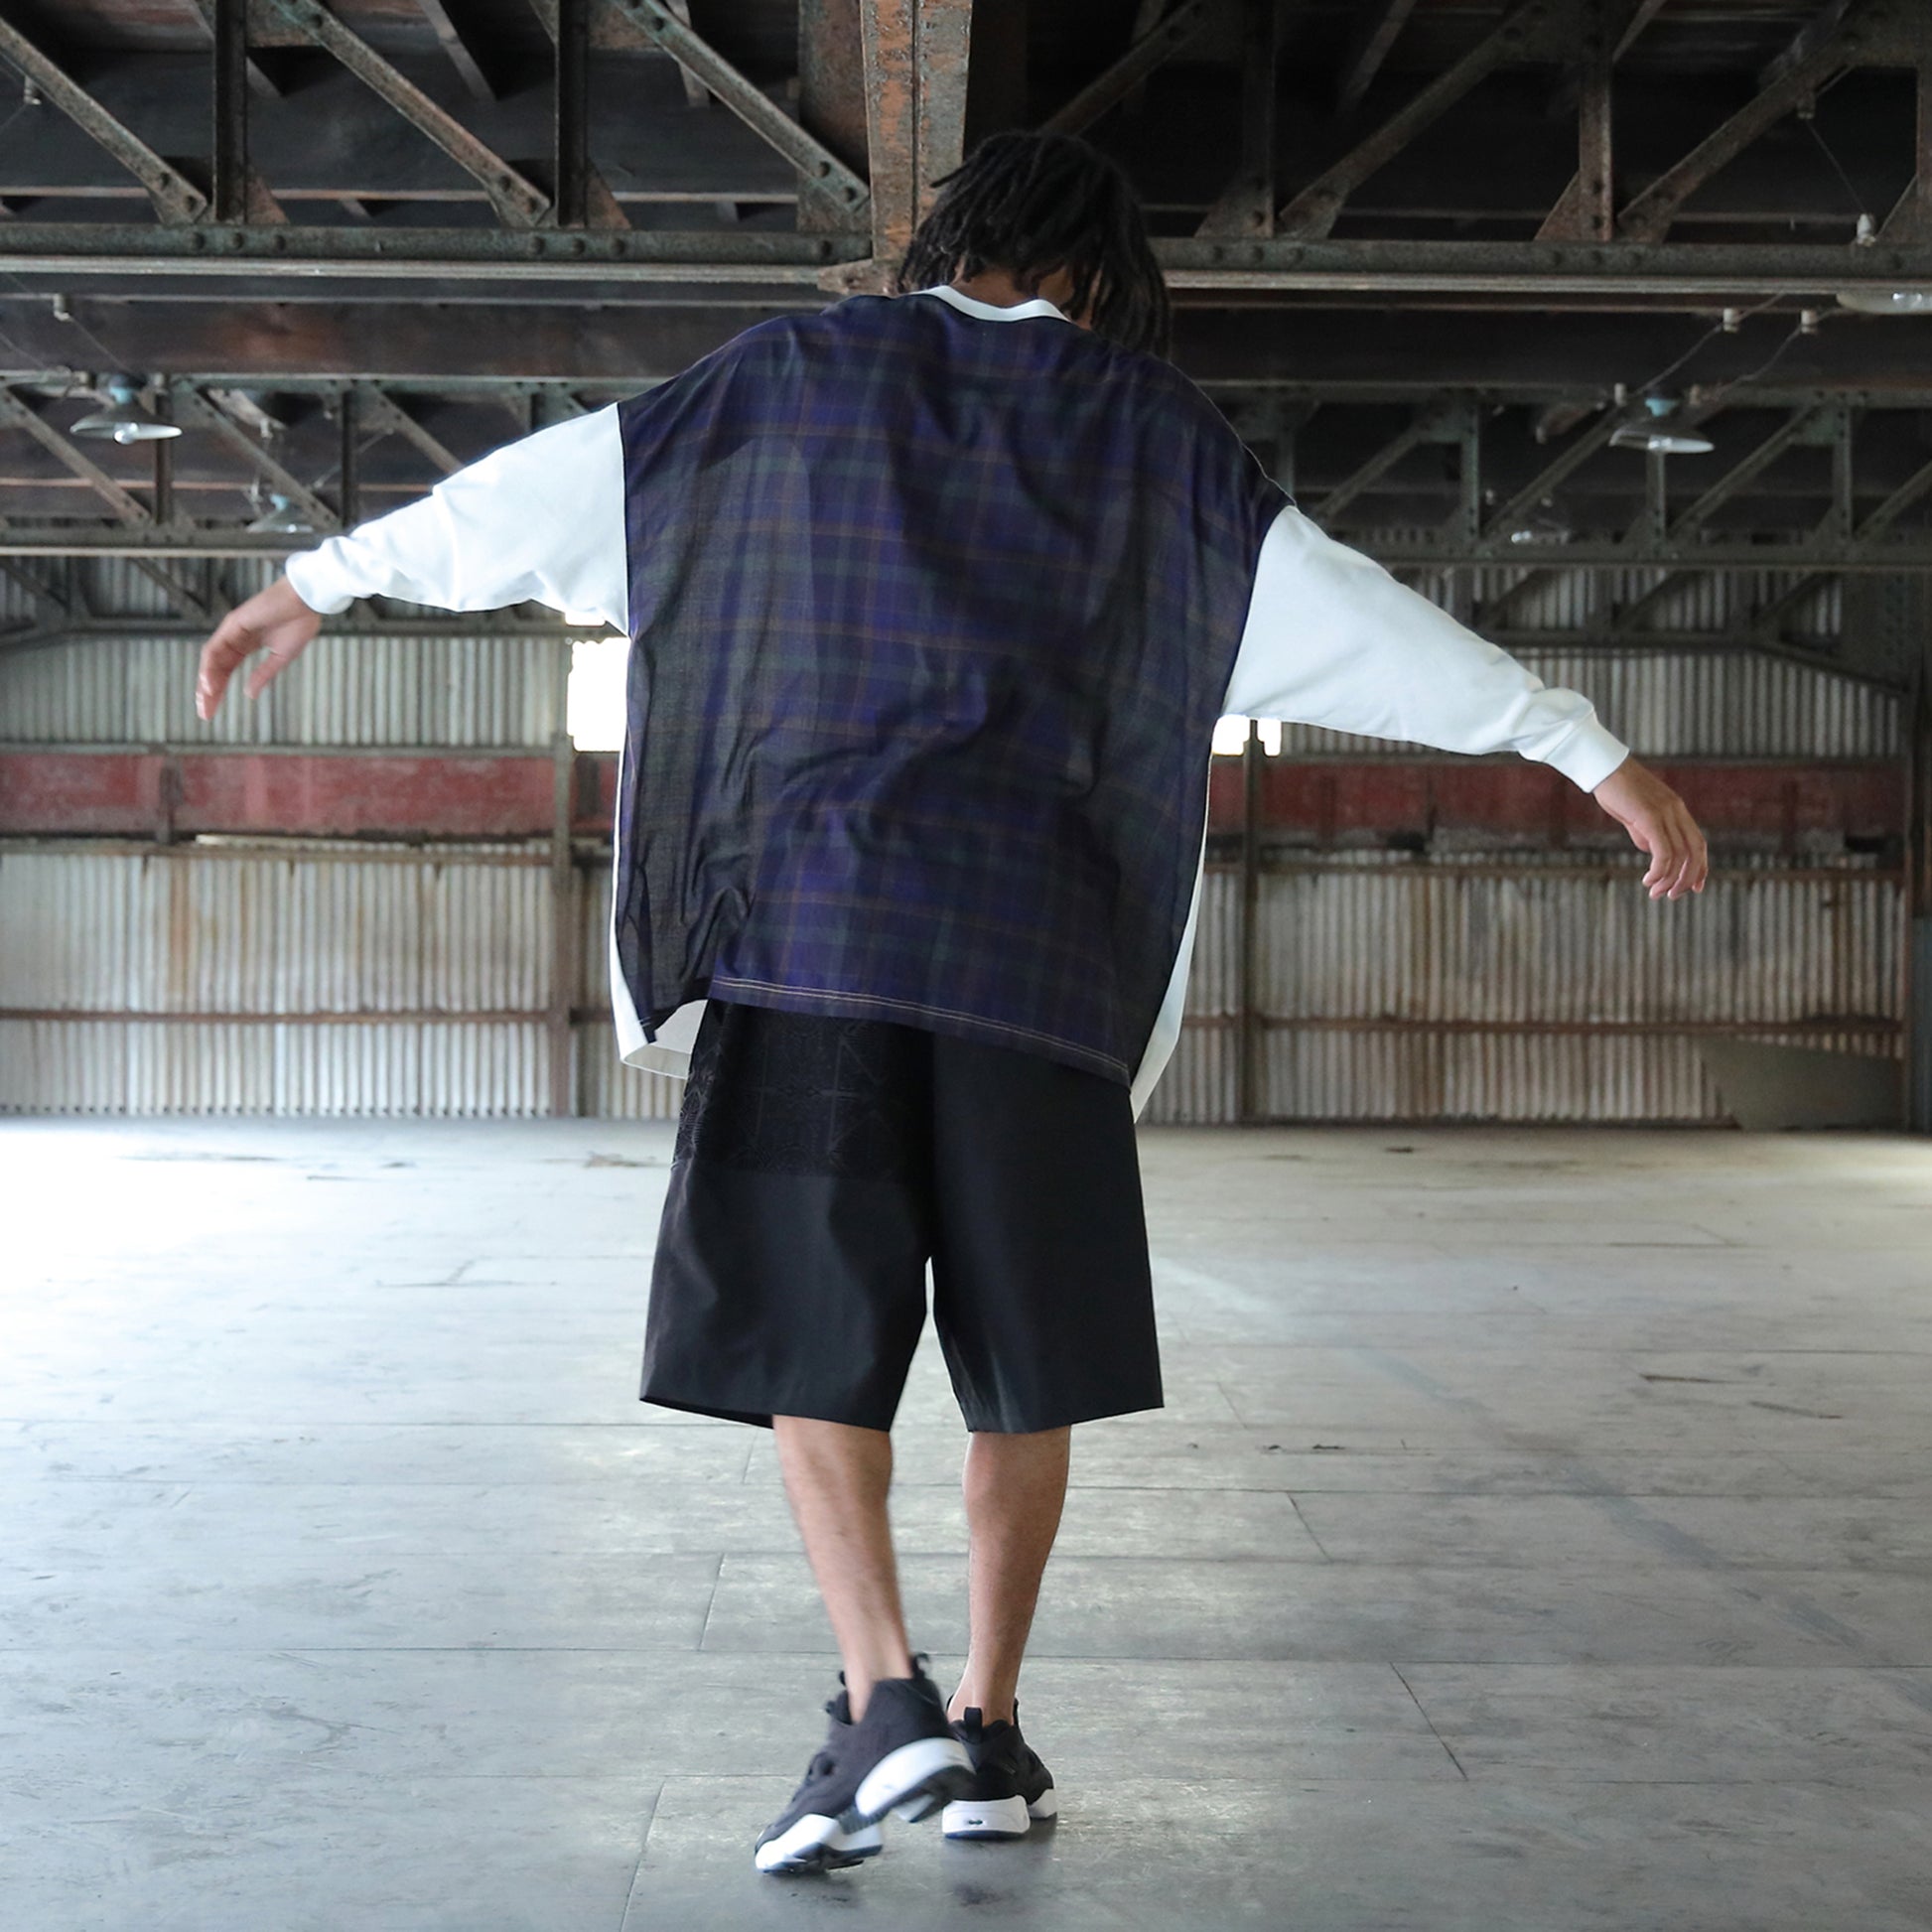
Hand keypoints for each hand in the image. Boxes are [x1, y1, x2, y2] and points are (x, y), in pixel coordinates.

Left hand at [195, 575, 322, 720]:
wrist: (305, 601)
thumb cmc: (299, 623)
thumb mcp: (281, 657)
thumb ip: (264, 675)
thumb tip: (249, 694)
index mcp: (246, 646)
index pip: (226, 672)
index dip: (218, 692)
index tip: (212, 713)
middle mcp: (234, 639)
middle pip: (215, 669)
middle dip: (209, 692)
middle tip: (204, 714)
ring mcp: (231, 631)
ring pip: (211, 660)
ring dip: (206, 682)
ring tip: (206, 702)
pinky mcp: (232, 624)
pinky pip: (215, 648)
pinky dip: (210, 666)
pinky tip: (210, 683)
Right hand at [1592, 755, 1708, 900]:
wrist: (1602, 768)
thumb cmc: (1614, 789)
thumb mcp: (1633, 815)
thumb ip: (1644, 832)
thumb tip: (1651, 851)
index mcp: (1676, 810)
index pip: (1697, 842)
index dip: (1700, 867)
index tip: (1695, 888)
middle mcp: (1676, 811)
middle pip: (1695, 851)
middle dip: (1688, 878)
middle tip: (1672, 896)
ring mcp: (1665, 813)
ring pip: (1680, 854)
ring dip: (1670, 879)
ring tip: (1655, 892)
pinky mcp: (1650, 816)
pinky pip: (1663, 850)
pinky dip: (1660, 870)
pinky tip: (1648, 880)